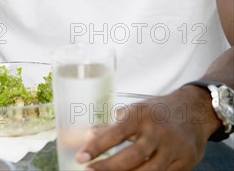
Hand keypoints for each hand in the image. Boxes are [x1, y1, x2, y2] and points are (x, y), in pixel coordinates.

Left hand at [76, 86, 220, 170]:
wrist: (194, 111)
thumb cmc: (158, 112)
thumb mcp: (136, 111)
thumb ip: (114, 126)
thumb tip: (89, 134)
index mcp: (142, 115)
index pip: (116, 132)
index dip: (97, 146)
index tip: (81, 156)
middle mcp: (157, 131)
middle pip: (131, 156)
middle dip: (108, 167)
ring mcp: (173, 148)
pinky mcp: (184, 162)